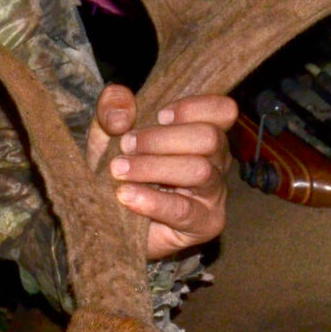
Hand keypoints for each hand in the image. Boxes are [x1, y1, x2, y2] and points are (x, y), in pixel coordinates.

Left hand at [87, 87, 237, 258]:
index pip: (223, 111)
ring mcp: (214, 193)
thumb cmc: (119, 171)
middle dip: (162, 138)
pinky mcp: (205, 224)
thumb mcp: (107, 133)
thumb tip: (123, 114)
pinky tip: (125, 196)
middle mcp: (216, 161)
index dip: (194, 107)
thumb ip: (111, 109)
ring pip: (200, 170)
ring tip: (119, 170)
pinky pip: (184, 210)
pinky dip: (152, 201)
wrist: (111, 223)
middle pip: (210, 137)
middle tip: (126, 145)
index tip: (159, 116)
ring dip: (153, 167)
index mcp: (201, 132)